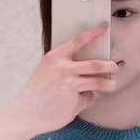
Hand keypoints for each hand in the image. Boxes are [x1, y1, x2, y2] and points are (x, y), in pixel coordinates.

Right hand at [1, 19, 117, 139]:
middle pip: (95, 64)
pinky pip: (89, 98)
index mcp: (55, 57)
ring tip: (112, 84)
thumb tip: (85, 69)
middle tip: (114, 66)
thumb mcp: (46, 71)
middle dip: (109, 66)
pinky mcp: (75, 101)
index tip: (105, 26)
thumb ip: (64, 67)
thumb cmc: (36, 93)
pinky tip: (78, 103)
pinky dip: (88, 100)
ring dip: (108, 84)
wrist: (25, 114)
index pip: (78, 41)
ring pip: (98, 82)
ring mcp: (70, 85)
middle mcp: (64, 69)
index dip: (93, 33)